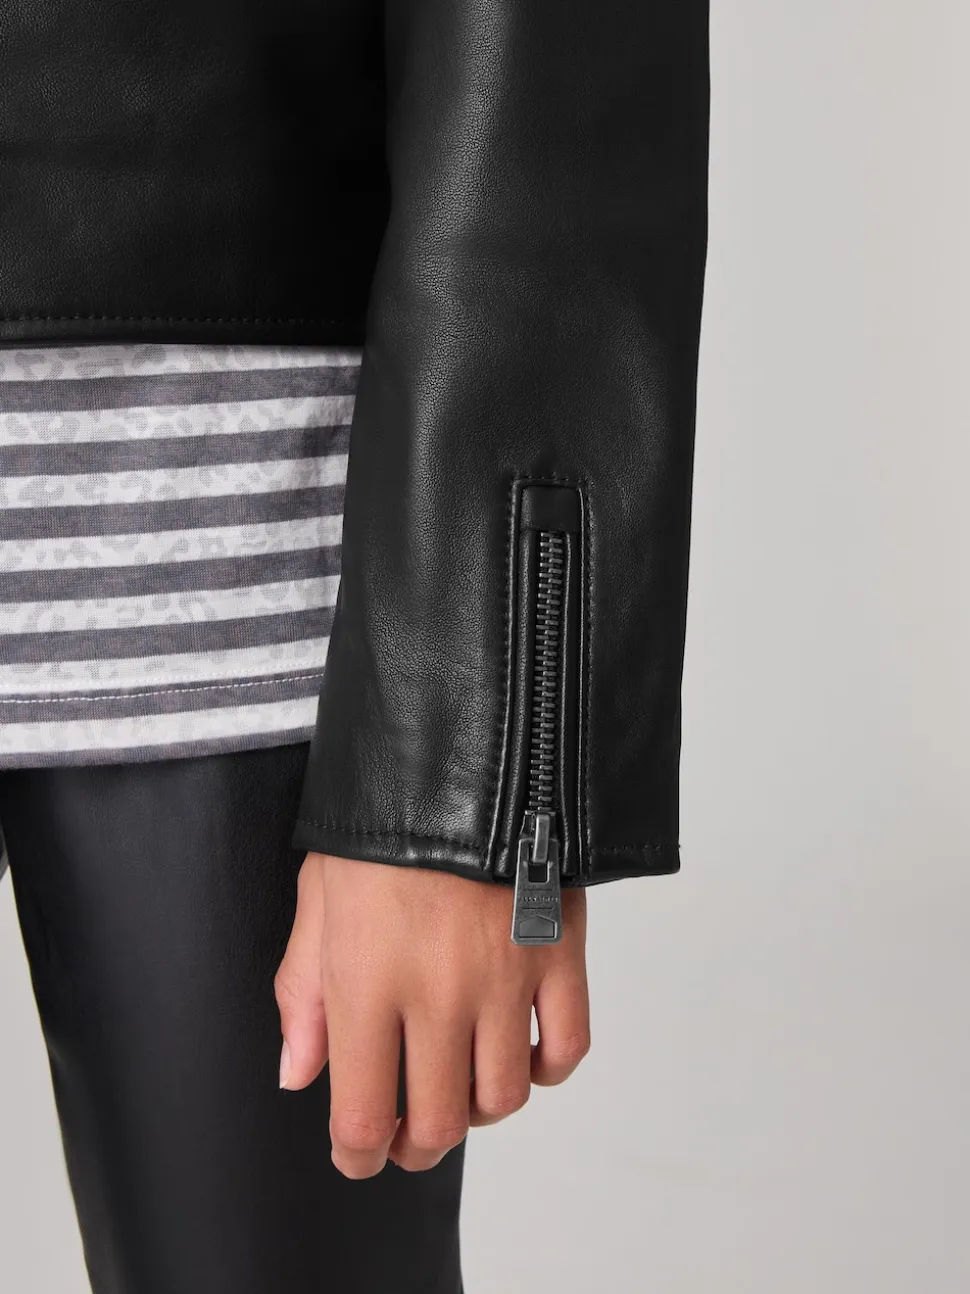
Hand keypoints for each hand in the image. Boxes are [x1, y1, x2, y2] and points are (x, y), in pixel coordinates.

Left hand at [274, 852, 588, 1177]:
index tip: (358, 1154)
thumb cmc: (380, 822)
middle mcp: (439, 995)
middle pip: (439, 1124)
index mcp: (367, 983)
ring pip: (503, 1098)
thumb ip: (303, 992)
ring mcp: (507, 979)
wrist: (466, 752)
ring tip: (459, 1082)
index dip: (358, 1156)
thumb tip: (298, 1077)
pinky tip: (520, 1052)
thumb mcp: (319, 896)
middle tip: (408, 1134)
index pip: (364, 1117)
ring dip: (477, 1110)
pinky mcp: (559, 954)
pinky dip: (545, 1069)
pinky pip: (566, 1048)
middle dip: (415, 1147)